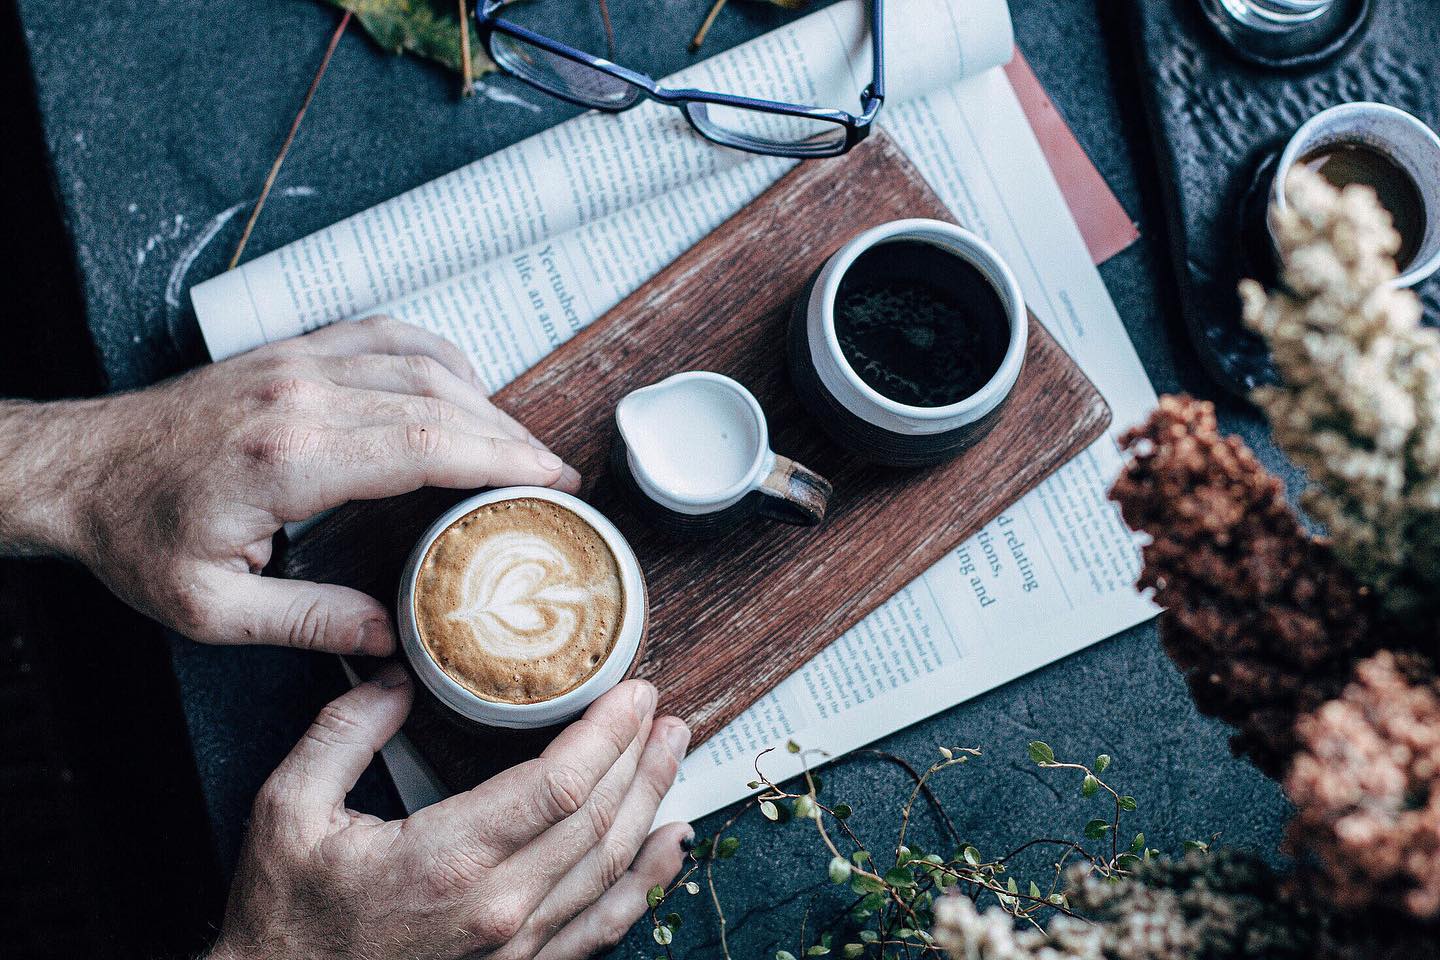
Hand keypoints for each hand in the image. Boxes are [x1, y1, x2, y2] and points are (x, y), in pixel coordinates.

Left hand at [0, 317, 578, 654]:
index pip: (429, 444)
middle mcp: (303, 395)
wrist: (81, 469)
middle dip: (512, 438)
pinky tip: (463, 383)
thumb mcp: (212, 609)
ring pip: (422, 363)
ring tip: (521, 443)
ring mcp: (298, 363)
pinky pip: (385, 334)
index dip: (504, 462)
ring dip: (485, 400)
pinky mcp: (291, 352)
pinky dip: (438, 355)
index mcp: (290, 457)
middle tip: (557, 474)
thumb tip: (391, 639)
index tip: (553, 482)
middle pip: (442, 402)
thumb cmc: (138, 536)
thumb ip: (308, 623)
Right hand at [211, 671, 691, 959]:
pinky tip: (670, 846)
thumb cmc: (285, 918)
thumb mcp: (288, 811)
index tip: (633, 692)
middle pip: (598, 821)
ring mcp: (515, 951)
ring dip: (650, 805)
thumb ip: (344, 732)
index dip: (608, 733)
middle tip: (663, 711)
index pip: (560, 785)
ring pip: (609, 870)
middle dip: (639, 757)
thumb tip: (397, 676)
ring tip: (673, 754)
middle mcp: (498, 909)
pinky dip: (644, 881)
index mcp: (448, 860)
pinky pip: (601, 926)